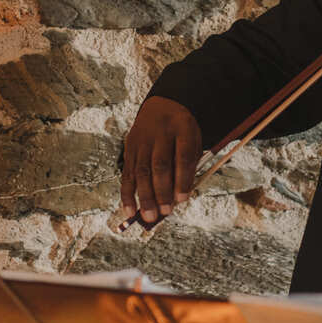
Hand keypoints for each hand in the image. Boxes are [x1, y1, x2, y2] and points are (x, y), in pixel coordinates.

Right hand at [120, 95, 201, 223]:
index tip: (183, 199)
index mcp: (182, 128)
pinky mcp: (129, 147)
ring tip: (149, 217)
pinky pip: (127, 172)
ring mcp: (141, 139)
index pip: (182, 156)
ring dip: (144, 196)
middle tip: (165, 212)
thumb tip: (178, 199)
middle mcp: (160, 133)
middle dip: (162, 191)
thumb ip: (189, 166)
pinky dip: (127, 194)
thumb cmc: (182, 131)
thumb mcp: (193, 140)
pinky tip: (130, 210)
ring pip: (141, 170)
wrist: (163, 105)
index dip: (182, 179)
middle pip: (159, 164)